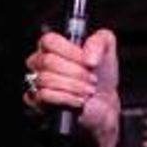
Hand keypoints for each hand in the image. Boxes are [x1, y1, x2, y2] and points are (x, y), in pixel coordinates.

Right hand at [24, 28, 121, 146]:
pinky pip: (44, 97)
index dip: (71, 51)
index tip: (88, 61)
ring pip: (47, 79)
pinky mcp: (38, 104)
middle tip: (91, 81)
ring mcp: (37, 84)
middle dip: (77, 73)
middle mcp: (41, 64)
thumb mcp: (108, 51)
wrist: (105, 107)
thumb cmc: (103, 79)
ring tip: (86, 92)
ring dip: (74, 87)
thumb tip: (88, 54)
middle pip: (49, 61)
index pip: (49, 40)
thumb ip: (100, 39)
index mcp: (53, 48)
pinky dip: (67, 99)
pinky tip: (78, 102)